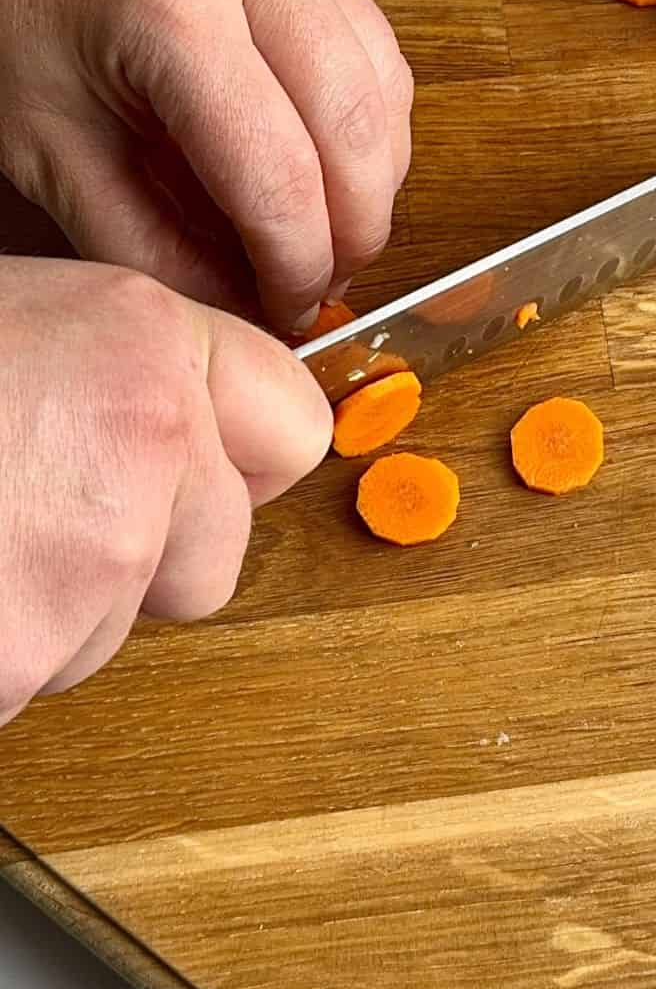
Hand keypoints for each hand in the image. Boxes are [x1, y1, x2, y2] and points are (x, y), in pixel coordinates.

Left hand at [0, 0, 411, 332]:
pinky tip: (333, 168)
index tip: (288, 312)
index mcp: (163, 1)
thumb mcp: (52, 152)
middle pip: (357, 124)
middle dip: (356, 228)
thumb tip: (248, 311)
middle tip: (324, 284)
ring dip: (375, 179)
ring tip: (330, 233)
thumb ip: (151, 245)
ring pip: (385, 87)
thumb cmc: (6, 9)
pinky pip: (376, 50)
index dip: (296, 263)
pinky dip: (370, 126)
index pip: (277, 169)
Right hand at [0, 257, 330, 725]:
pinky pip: (44, 674)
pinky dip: (5, 653)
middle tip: (34, 507)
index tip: (194, 464)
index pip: (293, 426)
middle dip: (141, 557)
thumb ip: (112, 360)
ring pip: (121, 624)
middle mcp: (149, 439)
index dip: (233, 456)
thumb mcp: (21, 314)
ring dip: (55, 607)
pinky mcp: (33, 649)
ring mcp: (100, 554)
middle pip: (216, 550)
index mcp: (144, 340)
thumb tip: (158, 400)